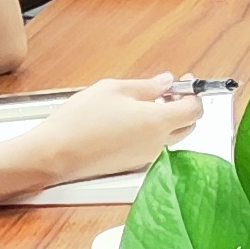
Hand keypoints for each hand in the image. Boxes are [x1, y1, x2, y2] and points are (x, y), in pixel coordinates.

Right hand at [0, 76, 201, 195]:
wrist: (54, 154)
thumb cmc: (80, 120)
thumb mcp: (114, 89)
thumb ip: (147, 86)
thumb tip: (166, 82)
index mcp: (157, 122)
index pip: (194, 109)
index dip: (193, 93)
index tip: (184, 82)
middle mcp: (157, 144)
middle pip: (188, 126)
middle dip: (183, 107)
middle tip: (166, 92)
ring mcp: (145, 158)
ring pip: (171, 138)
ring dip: (168, 121)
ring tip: (145, 104)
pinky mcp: (132, 165)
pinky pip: (153, 147)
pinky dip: (152, 133)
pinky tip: (131, 121)